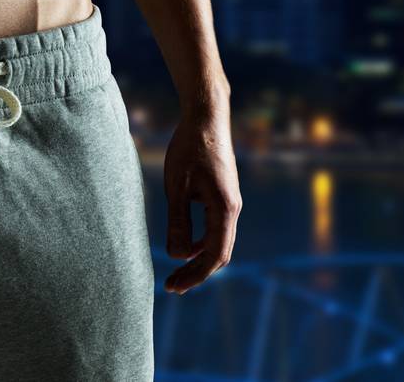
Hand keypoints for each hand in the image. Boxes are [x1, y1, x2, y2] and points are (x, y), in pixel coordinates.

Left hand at [163, 102, 241, 293]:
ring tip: (175, 269)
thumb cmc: (190, 148)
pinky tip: (184, 244)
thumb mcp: (177, 187)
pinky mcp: (224, 195)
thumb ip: (178, 222)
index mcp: (224, 209)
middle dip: (196, 272)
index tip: (172, 287)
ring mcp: (231, 202)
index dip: (194, 276)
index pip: (214, 257)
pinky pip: (216, 228)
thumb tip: (177, 256)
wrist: (207, 116)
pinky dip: (202, 242)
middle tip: (171, 285)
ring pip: (219, 242)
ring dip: (198, 258)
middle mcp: (233, 209)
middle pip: (219, 254)